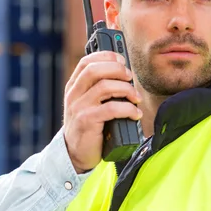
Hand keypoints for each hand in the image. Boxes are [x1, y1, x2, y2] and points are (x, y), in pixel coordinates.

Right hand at [63, 51, 141, 172]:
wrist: (75, 154)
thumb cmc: (89, 128)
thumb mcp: (89, 105)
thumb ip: (100, 90)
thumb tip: (126, 76)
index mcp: (74, 87)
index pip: (86, 62)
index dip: (105, 56)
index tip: (121, 59)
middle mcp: (74, 95)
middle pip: (94, 70)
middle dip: (117, 69)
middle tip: (130, 77)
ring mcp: (78, 108)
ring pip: (104, 87)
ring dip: (126, 89)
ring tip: (136, 98)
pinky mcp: (86, 122)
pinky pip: (110, 108)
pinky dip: (128, 109)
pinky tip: (135, 114)